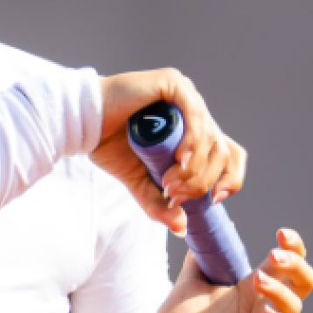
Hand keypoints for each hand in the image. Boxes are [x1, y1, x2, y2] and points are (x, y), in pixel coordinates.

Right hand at [92, 69, 245, 233]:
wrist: (82, 124)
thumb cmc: (108, 145)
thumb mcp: (139, 181)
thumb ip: (159, 204)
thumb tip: (181, 228)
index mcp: (192, 131)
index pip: (229, 154)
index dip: (230, 179)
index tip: (212, 201)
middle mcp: (195, 112)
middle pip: (222, 150)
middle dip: (203, 181)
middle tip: (174, 194)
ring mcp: (186, 95)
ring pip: (211, 136)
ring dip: (196, 167)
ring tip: (169, 182)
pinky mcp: (173, 83)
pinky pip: (196, 113)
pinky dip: (193, 141)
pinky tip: (181, 160)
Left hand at [159, 228, 312, 312]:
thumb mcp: (190, 282)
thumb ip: (200, 258)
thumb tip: (206, 228)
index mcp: (254, 285)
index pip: (287, 262)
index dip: (293, 246)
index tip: (281, 233)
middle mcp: (266, 304)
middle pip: (305, 281)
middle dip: (295, 264)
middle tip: (273, 256)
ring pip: (294, 306)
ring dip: (279, 291)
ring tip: (258, 280)